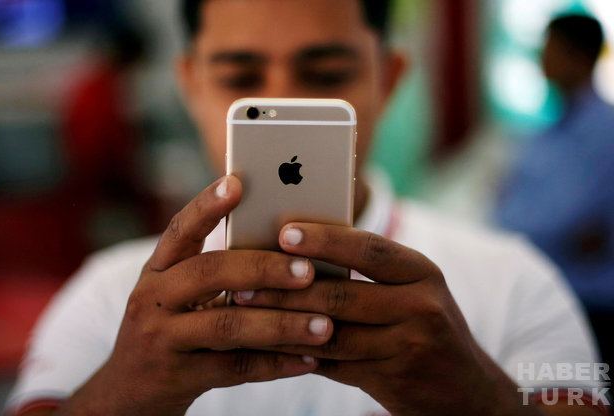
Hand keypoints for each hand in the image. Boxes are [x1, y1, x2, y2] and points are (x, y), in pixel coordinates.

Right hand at [55, 177, 333, 415]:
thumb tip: (290, 250)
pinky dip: (276, 364)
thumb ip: (218, 272)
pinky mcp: (176, 377)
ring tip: (324, 325)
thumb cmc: (171, 330)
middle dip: (263, 268)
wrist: (128, 393)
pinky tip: (310, 361)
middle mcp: (153, 298)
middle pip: (209, 273)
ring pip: (227, 326)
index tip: (238, 183)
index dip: (207, 205)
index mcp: (158, 270)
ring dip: (281, 325)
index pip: (181, 229)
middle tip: (308, 271)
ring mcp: (161, 338)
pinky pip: (235, 369)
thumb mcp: (180, 295)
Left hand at [232, 223, 542, 415]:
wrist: (466, 391)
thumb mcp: (411, 289)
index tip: (283, 232)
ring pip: (332, 333)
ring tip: (245, 312)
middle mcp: (421, 305)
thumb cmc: (425, 324)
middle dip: (286, 288)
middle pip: (343, 294)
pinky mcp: (394, 379)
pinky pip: (335, 365)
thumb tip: (295, 251)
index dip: (325, 240)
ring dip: (282, 323)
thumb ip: (367, 272)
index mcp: (422, 271)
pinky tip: (269, 345)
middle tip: (241, 281)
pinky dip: (299, 354)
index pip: (369, 248)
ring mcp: (410, 345)